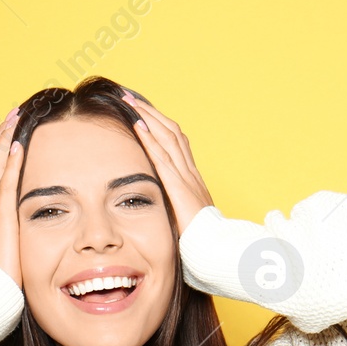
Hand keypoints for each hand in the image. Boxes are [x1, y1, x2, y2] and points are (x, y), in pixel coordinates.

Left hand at [123, 90, 212, 233]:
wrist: (215, 247)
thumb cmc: (201, 237)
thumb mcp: (186, 216)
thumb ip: (176, 206)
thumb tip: (163, 204)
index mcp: (192, 177)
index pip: (176, 142)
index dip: (160, 124)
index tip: (144, 112)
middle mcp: (190, 172)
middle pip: (171, 132)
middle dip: (151, 113)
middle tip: (132, 98)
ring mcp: (186, 177)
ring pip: (167, 138)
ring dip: (148, 118)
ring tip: (131, 103)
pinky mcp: (179, 187)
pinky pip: (163, 157)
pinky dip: (150, 140)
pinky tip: (138, 127)